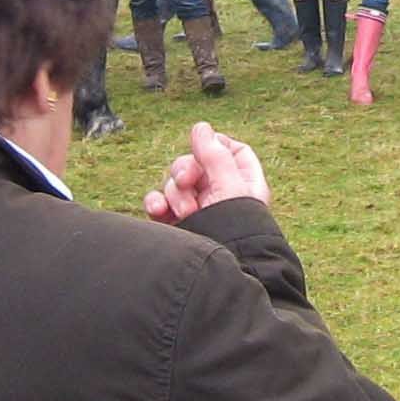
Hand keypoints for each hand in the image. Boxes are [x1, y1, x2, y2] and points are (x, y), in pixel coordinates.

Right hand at [142, 122, 270, 222]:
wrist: (221, 272)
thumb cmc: (235, 232)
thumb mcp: (229, 188)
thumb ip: (214, 155)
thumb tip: (201, 127)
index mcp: (243, 183)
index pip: (229, 150)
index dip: (215, 144)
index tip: (205, 146)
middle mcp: (219, 194)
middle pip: (195, 163)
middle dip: (187, 170)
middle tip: (188, 182)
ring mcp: (196, 209)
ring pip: (175, 182)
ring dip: (175, 192)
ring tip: (185, 211)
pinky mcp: (176, 223)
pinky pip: (159, 202)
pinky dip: (156, 203)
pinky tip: (159, 211)